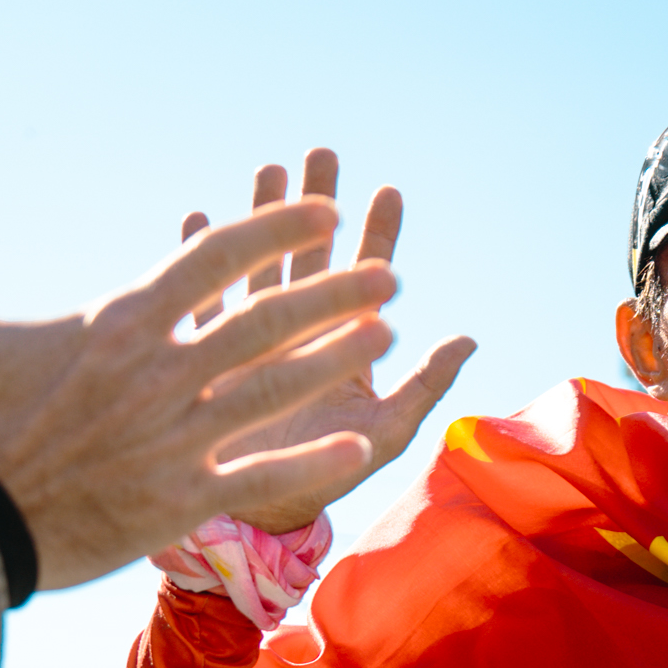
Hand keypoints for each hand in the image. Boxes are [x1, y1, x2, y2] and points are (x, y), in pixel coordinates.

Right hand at [0, 147, 402, 587]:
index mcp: (115, 322)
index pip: (212, 257)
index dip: (272, 226)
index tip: (321, 210)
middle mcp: (156, 371)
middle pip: (262, 316)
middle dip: (331, 290)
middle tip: (389, 272)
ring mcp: (173, 436)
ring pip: (272, 386)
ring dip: (334, 357)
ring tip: (389, 334)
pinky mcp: (178, 497)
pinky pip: (258, 474)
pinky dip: (310, 461)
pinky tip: (358, 446)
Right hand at [178, 154, 476, 531]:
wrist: (259, 515)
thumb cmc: (327, 480)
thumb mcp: (383, 434)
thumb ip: (424, 386)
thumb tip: (469, 338)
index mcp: (344, 349)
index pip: (366, 280)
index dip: (379, 236)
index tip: (389, 190)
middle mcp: (301, 336)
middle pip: (311, 257)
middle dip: (319, 207)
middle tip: (324, 153)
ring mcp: (252, 342)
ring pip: (258, 263)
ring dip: (262, 218)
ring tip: (269, 169)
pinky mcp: (207, 356)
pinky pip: (201, 297)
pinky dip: (199, 258)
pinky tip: (198, 216)